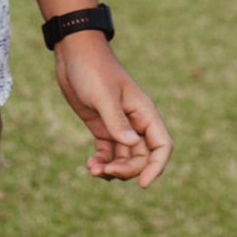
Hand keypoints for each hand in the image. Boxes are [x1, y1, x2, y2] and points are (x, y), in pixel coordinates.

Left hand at [53, 33, 171, 187]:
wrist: (74, 53)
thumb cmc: (93, 68)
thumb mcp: (103, 95)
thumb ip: (116, 121)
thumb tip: (131, 144)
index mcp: (144, 112)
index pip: (162, 146)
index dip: (156, 167)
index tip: (141, 184)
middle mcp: (135, 122)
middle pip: (142, 157)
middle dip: (127, 170)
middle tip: (106, 172)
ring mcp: (119, 125)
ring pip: (124, 158)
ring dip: (111, 169)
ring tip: (92, 170)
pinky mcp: (102, 127)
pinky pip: (108, 153)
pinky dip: (101, 163)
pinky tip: (90, 165)